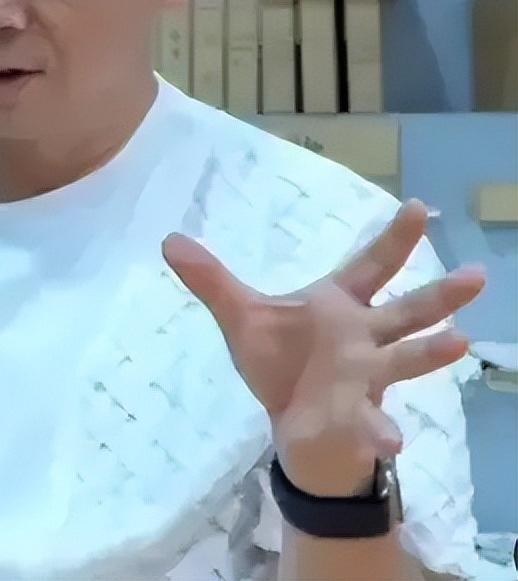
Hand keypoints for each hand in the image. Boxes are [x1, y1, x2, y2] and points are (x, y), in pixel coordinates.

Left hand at [161, 199, 484, 496]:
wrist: (291, 421)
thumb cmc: (279, 361)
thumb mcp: (241, 316)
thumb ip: (211, 280)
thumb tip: (169, 240)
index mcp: (340, 305)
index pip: (372, 265)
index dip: (394, 238)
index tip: (418, 206)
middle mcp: (364, 336)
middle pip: (407, 310)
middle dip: (440, 295)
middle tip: (477, 274)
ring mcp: (366, 376)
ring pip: (405, 360)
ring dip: (429, 354)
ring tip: (459, 343)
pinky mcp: (356, 416)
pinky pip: (371, 423)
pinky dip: (380, 430)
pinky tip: (391, 440)